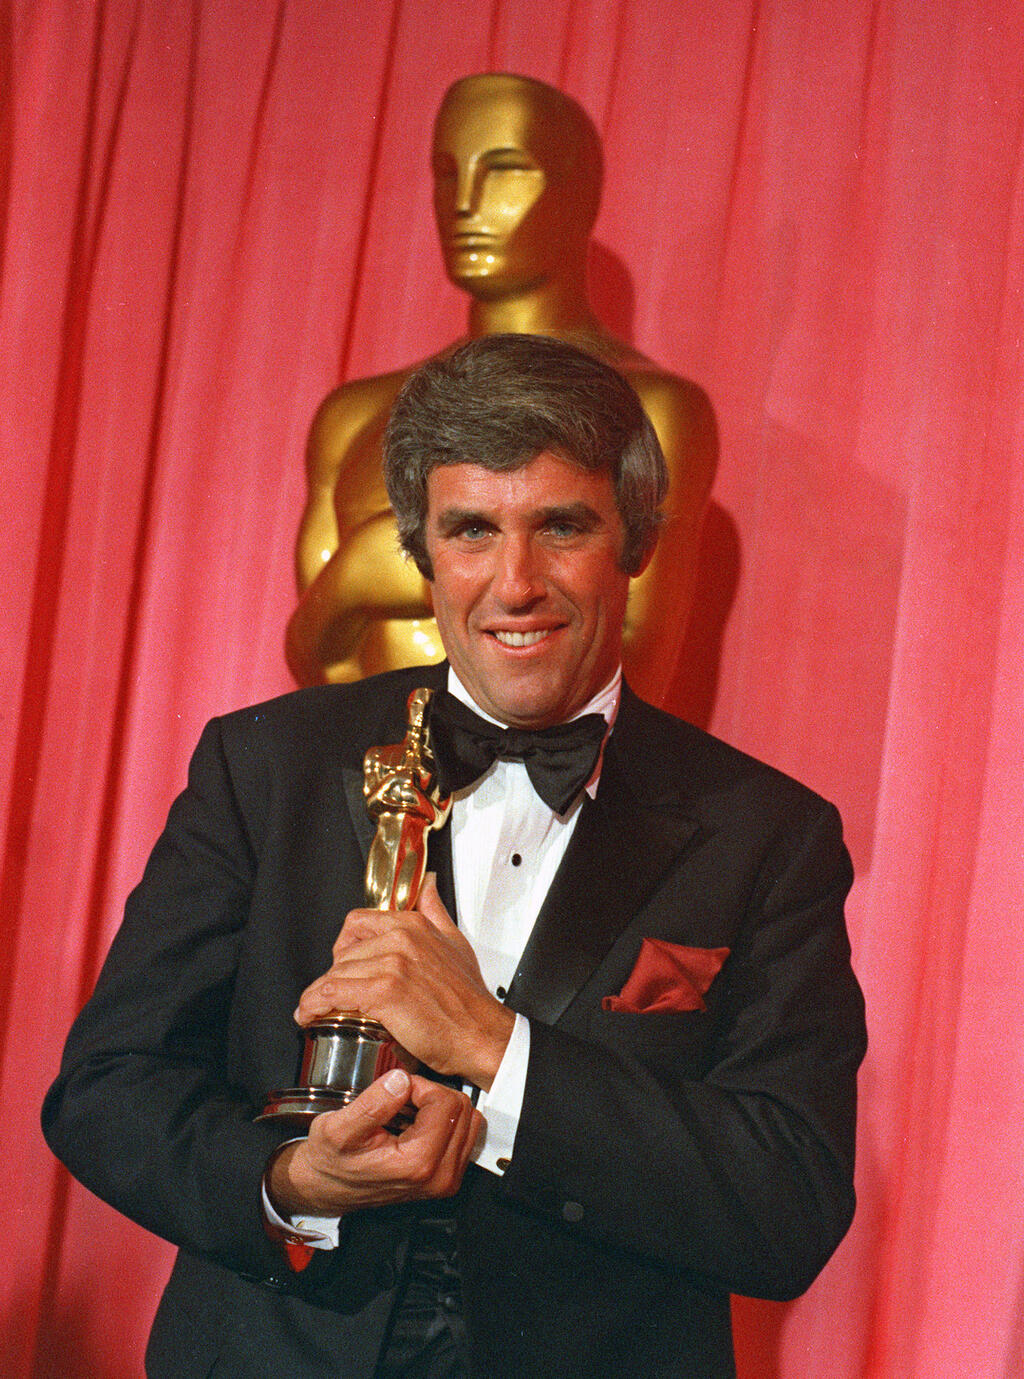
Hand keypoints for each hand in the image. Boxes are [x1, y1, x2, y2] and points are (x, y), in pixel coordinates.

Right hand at [266, 1068, 482, 1217]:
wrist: (328, 1187)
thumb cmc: (332, 1161)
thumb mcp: (338, 1127)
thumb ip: (372, 1104)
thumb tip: (401, 1080)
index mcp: (418, 1163)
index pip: (445, 1102)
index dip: (420, 1086)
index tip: (397, 1093)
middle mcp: (440, 1176)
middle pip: (462, 1109)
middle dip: (432, 1095)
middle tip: (402, 1101)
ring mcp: (447, 1179)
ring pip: (469, 1120)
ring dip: (441, 1107)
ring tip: (409, 1113)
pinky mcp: (449, 1177)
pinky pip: (465, 1134)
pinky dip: (445, 1121)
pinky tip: (418, 1125)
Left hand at [295, 875, 514, 1089]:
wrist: (480, 1034)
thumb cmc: (469, 999)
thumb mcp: (456, 941)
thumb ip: (436, 909)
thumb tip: (428, 884)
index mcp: (413, 925)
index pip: (357, 924)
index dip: (344, 948)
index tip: (342, 966)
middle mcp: (400, 938)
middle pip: (343, 953)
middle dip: (334, 976)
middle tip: (335, 996)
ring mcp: (392, 964)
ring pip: (335, 973)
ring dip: (319, 994)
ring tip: (316, 1010)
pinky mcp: (384, 991)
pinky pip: (334, 992)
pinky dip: (314, 1005)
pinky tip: (311, 1015)